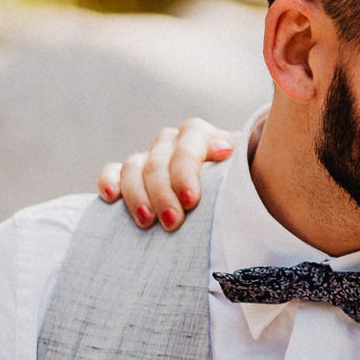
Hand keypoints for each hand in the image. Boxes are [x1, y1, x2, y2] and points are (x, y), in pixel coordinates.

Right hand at [95, 118, 237, 228]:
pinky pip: (114, 170)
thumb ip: (242, 166)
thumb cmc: (243, 190)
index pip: (190, 141)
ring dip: (138, 194)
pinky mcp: (131, 173)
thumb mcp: (248, 176)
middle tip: (173, 222)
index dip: (186, 170)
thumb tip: (226, 150)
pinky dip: (110, 180)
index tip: (191, 201)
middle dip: (164, 192)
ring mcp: (151, 156)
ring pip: (135, 165)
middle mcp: (175, 142)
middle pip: (160, 158)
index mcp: (204, 136)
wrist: (232, 200)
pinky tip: (110, 198)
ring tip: (147, 223)